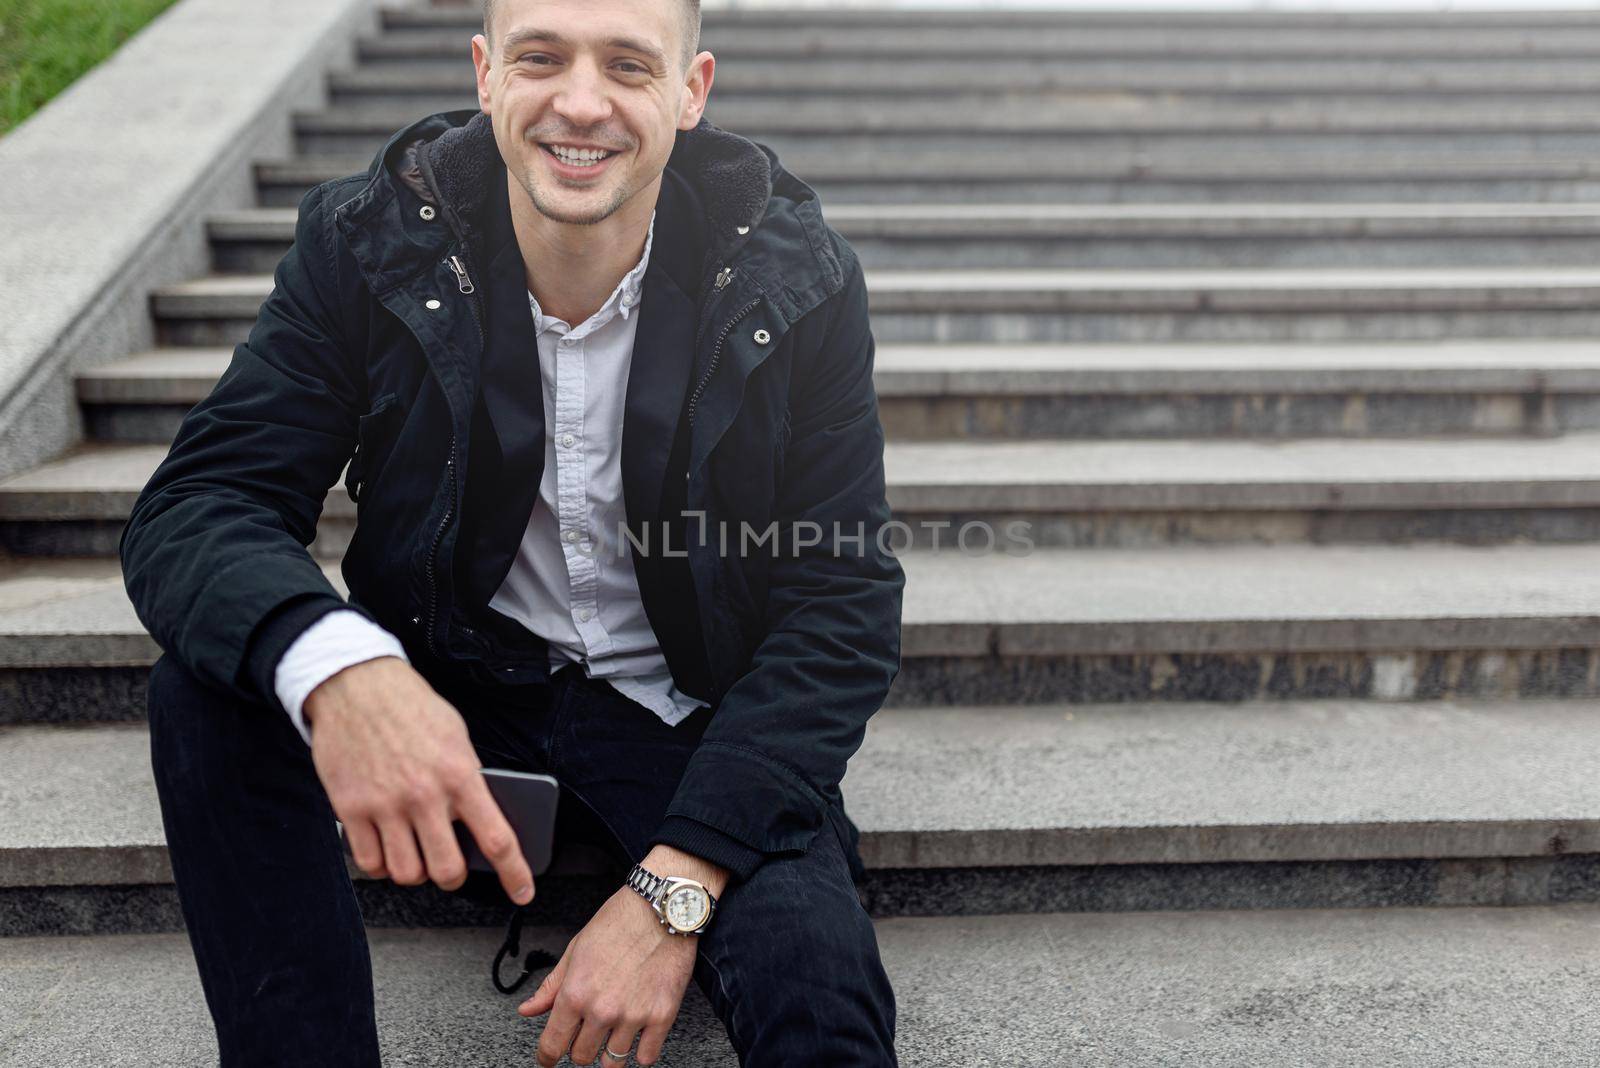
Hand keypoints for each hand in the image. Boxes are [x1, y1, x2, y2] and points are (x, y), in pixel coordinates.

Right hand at [304, 656, 534, 905]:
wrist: (356, 685)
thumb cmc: (411, 708)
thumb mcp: (456, 736)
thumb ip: (467, 779)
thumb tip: (477, 820)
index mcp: (460, 775)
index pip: (496, 838)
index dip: (514, 873)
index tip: (522, 893)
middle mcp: (424, 796)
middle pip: (447, 870)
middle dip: (452, 876)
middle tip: (449, 865)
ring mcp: (385, 805)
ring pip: (407, 873)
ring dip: (415, 871)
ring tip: (415, 851)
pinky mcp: (350, 809)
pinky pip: (370, 863)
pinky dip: (381, 864)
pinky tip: (385, 847)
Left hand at [519, 846, 728, 1065]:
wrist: (662, 908)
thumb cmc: (620, 921)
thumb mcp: (576, 949)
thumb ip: (551, 986)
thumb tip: (528, 1009)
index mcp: (576, 993)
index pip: (552, 1044)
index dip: (546, 1057)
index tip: (548, 1058)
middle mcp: (602, 1010)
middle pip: (581, 1057)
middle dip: (579, 1048)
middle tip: (586, 1033)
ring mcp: (633, 1016)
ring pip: (612, 1062)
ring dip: (609, 1052)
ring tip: (612, 1034)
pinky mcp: (662, 1016)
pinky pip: (646, 1057)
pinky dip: (640, 1054)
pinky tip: (637, 1038)